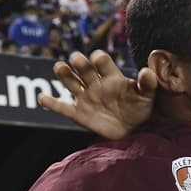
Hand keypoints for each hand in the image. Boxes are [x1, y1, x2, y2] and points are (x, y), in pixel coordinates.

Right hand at [40, 50, 155, 139]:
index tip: (98, 59)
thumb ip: (147, 83)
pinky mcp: (79, 113)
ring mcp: (86, 97)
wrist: (133, 130)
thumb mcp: (147, 96)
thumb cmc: (140, 108)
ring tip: (59, 68)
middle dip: (79, 63)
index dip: (99, 59)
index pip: (102, 62)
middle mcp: (95, 83)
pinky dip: (51, 103)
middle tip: (77, 60)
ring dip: (64, 74)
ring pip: (70, 82)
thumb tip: (148, 71)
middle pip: (83, 68)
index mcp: (111, 76)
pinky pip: (62, 107)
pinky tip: (43, 98)